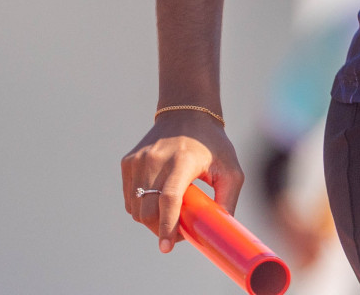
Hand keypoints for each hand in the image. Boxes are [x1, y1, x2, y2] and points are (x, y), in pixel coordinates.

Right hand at [120, 110, 244, 252]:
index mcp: (182, 160)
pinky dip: (141, 207)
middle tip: (177, 233)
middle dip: (160, 229)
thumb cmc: (212, 144)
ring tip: (170, 214)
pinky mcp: (128, 162)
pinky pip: (130, 197)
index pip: (168, 198)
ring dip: (150, 221)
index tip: (167, 247)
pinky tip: (158, 200)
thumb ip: (228, 199)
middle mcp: (156, 159)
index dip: (167, 226)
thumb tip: (218, 230)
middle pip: (147, 210)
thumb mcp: (231, 168)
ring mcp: (138, 160)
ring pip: (135, 208)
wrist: (186, 112)